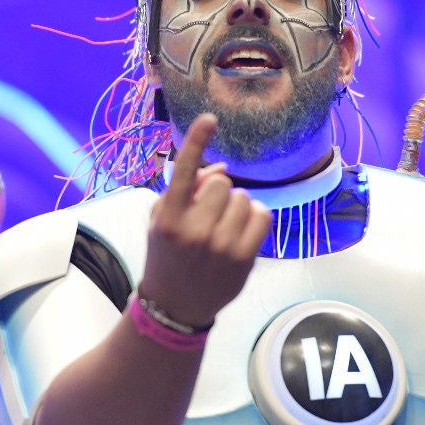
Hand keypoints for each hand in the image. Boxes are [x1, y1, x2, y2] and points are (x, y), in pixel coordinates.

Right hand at [140, 113, 271, 328]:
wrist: (174, 306)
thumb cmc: (168, 254)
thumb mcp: (161, 221)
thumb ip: (186, 190)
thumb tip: (223, 168)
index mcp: (168, 218)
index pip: (184, 171)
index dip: (196, 141)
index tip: (210, 118)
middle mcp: (193, 230)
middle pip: (223, 183)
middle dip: (218, 192)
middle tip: (208, 213)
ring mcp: (220, 246)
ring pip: (244, 197)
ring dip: (236, 206)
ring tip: (223, 226)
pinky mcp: (243, 258)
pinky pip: (262, 215)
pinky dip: (255, 218)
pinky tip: (241, 231)